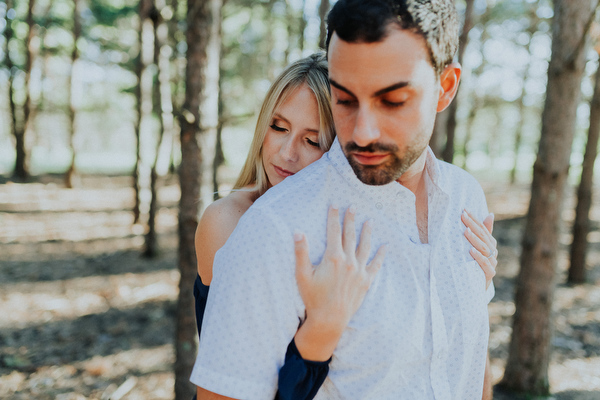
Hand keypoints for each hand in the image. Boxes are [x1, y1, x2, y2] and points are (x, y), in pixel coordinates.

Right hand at [295, 205, 385, 333]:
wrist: (329, 320)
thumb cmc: (313, 298)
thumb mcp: (302, 275)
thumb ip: (301, 253)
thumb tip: (298, 232)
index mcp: (333, 257)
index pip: (334, 231)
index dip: (334, 216)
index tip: (334, 205)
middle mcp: (348, 261)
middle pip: (350, 235)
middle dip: (351, 219)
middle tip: (353, 207)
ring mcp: (359, 271)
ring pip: (365, 247)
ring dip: (367, 233)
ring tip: (369, 221)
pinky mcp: (366, 282)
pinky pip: (376, 265)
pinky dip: (381, 255)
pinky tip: (385, 246)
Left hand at [462, 210, 496, 289]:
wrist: (474, 289)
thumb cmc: (474, 266)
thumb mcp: (476, 249)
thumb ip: (483, 233)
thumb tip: (490, 214)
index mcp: (490, 244)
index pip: (483, 229)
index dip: (474, 219)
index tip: (464, 210)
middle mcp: (492, 253)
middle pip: (483, 237)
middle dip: (472, 225)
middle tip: (462, 216)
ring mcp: (492, 264)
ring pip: (484, 249)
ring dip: (474, 239)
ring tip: (465, 231)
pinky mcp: (489, 275)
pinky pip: (485, 265)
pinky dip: (478, 257)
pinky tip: (470, 251)